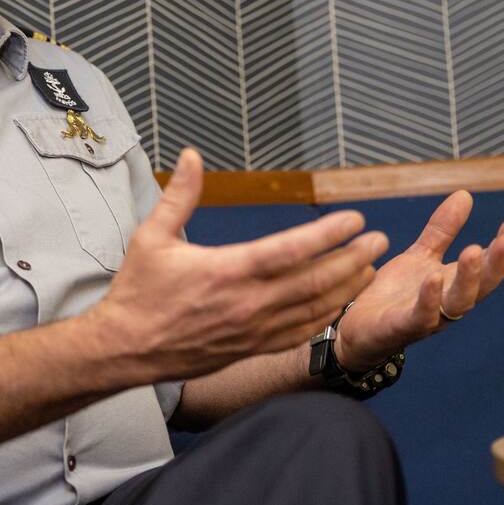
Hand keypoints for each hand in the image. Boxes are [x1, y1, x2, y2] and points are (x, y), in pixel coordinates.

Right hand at [93, 148, 388, 381]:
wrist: (125, 349)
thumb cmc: (138, 292)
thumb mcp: (151, 237)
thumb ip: (179, 196)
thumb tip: (192, 155)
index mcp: (226, 272)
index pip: (290, 251)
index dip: (328, 235)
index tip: (353, 219)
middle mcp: (247, 303)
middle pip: (315, 281)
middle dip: (352, 259)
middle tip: (378, 240)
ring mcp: (252, 331)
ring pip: (312, 310)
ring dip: (346, 288)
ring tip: (370, 268)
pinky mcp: (250, 349)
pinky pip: (298, 333)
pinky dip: (324, 317)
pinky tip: (338, 303)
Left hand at [332, 191, 503, 371]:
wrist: (356, 328)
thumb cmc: (393, 294)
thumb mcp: (420, 256)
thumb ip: (442, 230)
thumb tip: (465, 195)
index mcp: (453, 284)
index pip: (487, 265)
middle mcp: (447, 303)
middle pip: (482, 285)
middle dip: (498, 263)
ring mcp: (428, 317)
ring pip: (458, 302)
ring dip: (469, 278)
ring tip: (474, 251)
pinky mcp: (402, 327)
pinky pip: (421, 315)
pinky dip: (429, 298)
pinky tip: (433, 277)